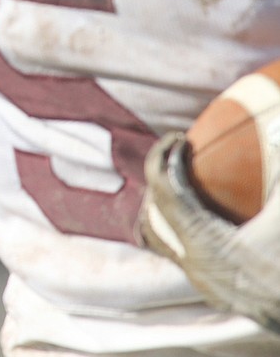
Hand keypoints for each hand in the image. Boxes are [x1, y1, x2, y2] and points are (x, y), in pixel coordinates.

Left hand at [139, 131, 279, 333]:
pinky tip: (205, 214)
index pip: (166, 190)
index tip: (179, 138)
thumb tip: (279, 131)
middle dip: (161, 176)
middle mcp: (195, 263)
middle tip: (179, 153)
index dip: (165, 157)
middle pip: (156, 211)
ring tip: (183, 180)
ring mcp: (201, 280)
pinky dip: (182, 229)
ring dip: (166, 205)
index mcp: (207, 242)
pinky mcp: (213, 291)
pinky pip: (180, 253)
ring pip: (161, 236)